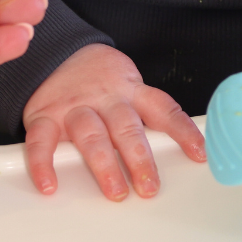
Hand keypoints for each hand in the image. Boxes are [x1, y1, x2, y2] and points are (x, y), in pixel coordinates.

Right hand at [23, 43, 205, 200]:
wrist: (57, 50)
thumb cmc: (100, 78)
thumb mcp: (129, 84)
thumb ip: (146, 113)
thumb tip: (177, 149)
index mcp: (131, 91)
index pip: (163, 109)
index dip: (183, 131)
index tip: (199, 154)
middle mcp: (106, 99)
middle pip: (126, 127)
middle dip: (140, 158)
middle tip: (149, 187)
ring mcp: (74, 107)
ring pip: (91, 134)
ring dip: (104, 164)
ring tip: (115, 191)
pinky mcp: (44, 115)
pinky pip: (42, 140)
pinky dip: (44, 163)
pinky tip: (50, 184)